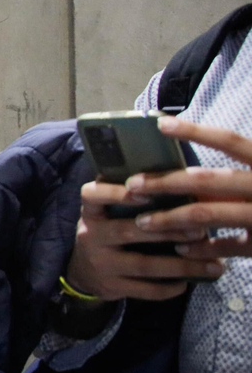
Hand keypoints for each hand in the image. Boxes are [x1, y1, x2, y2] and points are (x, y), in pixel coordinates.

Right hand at [65, 114, 238, 300]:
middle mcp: (92, 235)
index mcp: (91, 210)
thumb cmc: (107, 230)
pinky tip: (191, 282)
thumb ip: (130, 194)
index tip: (147, 192)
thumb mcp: (107, 211)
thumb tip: (177, 171)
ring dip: (182, 264)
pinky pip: (145, 289)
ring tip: (214, 264)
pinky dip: (170, 287)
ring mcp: (101, 263)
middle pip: (129, 231)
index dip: (117, 193)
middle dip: (169, 230)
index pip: (93, 195)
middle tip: (202, 229)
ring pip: (144, 264)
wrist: (83, 273)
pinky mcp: (112, 287)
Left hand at [126, 116, 251, 262]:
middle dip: (165, 182)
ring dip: (170, 218)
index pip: (232, 142)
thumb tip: (190, 168)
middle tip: (132, 185)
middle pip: (207, 180)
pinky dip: (200, 248)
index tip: (161, 124)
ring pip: (206, 215)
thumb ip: (242, 169)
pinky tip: (180, 249)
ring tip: (142, 222)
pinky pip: (225, 248)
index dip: (197, 131)